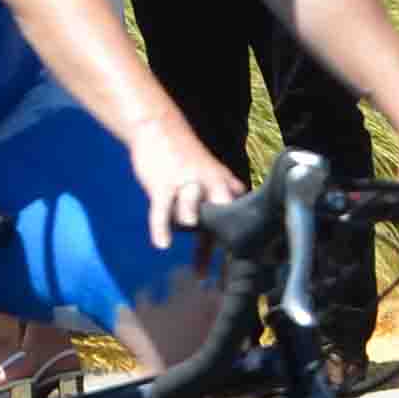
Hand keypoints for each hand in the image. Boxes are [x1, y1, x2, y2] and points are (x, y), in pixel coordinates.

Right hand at [125, 116, 247, 252]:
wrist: (158, 127)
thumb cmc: (183, 153)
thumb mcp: (211, 168)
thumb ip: (225, 186)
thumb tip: (240, 197)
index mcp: (223, 184)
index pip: (236, 213)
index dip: (238, 239)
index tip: (240, 263)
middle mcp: (209, 185)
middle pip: (221, 216)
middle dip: (223, 240)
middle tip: (225, 270)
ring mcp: (185, 185)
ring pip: (191, 212)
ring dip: (191, 224)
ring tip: (193, 253)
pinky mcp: (161, 185)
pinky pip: (161, 211)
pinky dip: (161, 228)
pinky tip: (162, 245)